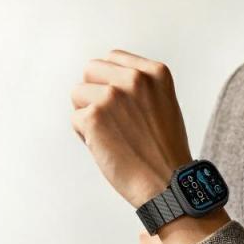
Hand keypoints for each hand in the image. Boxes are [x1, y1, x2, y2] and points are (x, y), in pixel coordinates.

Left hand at [71, 50, 191, 206]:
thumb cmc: (165, 152)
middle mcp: (135, 78)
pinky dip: (87, 137)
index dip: (112, 83)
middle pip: (91, 70)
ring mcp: (113, 96)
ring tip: (114, 136)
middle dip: (96, 94)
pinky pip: (75, 120)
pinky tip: (109, 149)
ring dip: (89, 115)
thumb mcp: (164, 104)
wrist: (167, 184)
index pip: (113, 58)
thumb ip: (140, 87)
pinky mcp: (94, 117)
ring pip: (78, 93)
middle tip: (116, 123)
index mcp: (156, 72)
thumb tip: (104, 79)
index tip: (125, 107)